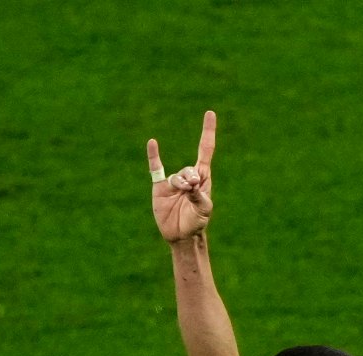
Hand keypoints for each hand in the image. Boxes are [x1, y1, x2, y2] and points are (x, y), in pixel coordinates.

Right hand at [147, 111, 216, 242]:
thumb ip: (199, 196)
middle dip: (191, 178)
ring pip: (176, 176)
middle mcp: (188, 176)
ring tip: (184, 194)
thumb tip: (192, 183)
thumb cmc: (197, 222)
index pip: (205, 149)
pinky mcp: (160, 188)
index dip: (207, 132)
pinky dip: (153, 156)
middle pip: (190, 168)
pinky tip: (153, 143)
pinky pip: (155, 168)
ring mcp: (173, 182)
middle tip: (193, 188)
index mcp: (203, 178)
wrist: (181, 235)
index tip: (210, 113)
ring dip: (180, 184)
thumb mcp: (204, 209)